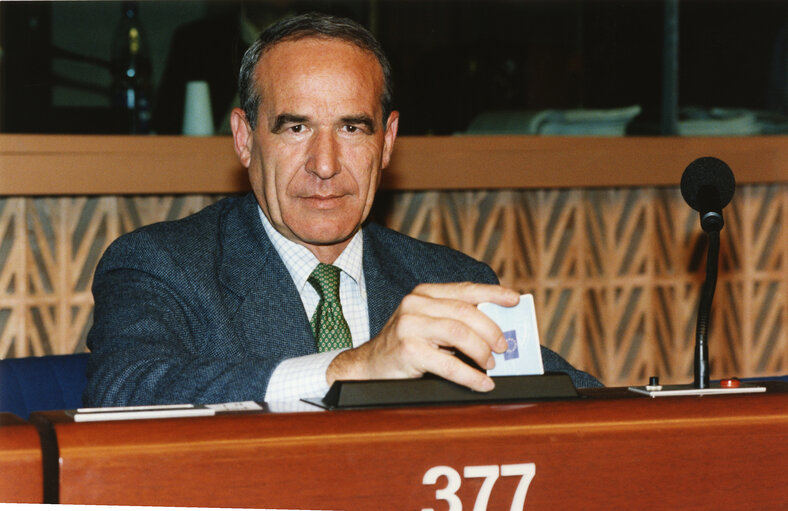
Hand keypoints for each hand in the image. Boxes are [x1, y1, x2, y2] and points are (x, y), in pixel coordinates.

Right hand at [326, 282, 519, 391]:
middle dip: (491, 331)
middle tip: (503, 348)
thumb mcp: (427, 326)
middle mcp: (415, 304)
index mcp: (423, 294)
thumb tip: (496, 331)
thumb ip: (454, 320)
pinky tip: (482, 383)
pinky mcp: (407, 350)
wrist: (366, 368)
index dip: (493, 293)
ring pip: (460, 333)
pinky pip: (449, 364)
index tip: (514, 299)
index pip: (464, 290)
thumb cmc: (403, 348)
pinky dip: (471, 376)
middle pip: (466, 313)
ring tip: (490, 365)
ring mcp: (409, 325)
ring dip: (482, 352)